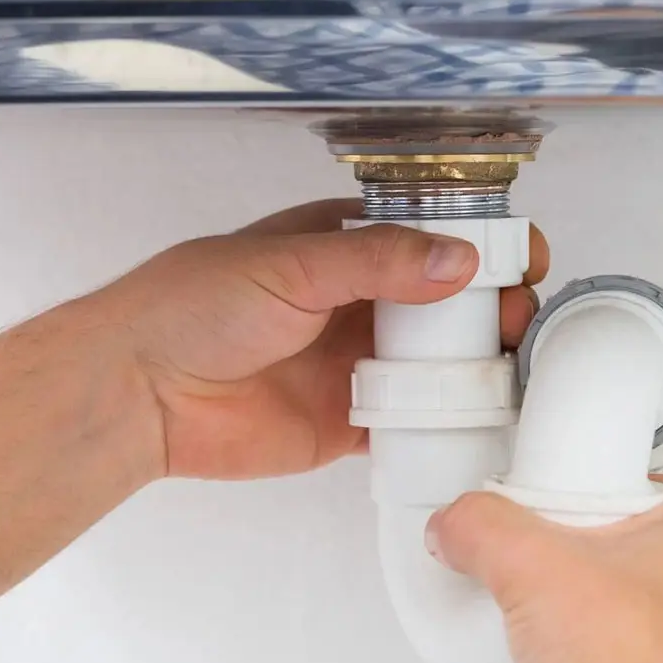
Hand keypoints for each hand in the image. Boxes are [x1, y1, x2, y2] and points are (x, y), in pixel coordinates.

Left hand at [86, 199, 549, 479]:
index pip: (430, 238)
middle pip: (448, 306)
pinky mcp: (345, 425)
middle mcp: (355, 304)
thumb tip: (460, 261)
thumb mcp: (292, 265)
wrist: (138, 391)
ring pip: (439, 366)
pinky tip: (484, 423)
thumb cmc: (191, 308)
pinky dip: (447, 424)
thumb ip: (378, 262)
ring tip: (515, 372)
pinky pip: (411, 424)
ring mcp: (354, 365)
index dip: (482, 247)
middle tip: (519, 324)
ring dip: (480, 368)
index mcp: (341, 246)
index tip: (524, 260)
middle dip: (494, 311)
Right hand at [427, 478, 662, 662]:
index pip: (645, 487)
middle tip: (551, 574)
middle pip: (647, 546)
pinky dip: (626, 662)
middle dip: (595, 559)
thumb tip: (459, 523)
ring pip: (658, 604)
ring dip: (613, 613)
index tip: (554, 517)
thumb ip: (480, 527)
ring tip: (565, 628)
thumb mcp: (525, 568)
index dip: (588, 497)